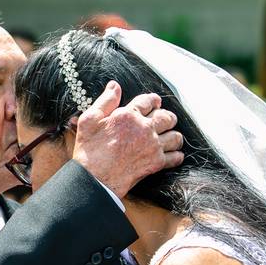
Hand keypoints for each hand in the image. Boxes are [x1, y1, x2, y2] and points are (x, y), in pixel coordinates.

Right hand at [72, 81, 183, 197]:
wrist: (94, 178)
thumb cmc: (89, 150)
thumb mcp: (89, 120)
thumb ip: (105, 101)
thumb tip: (115, 86)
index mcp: (129, 115)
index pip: (149, 101)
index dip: (153, 100)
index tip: (155, 103)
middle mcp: (145, 128)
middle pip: (167, 117)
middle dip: (167, 116)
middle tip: (164, 119)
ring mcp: (153, 146)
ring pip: (175, 137)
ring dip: (174, 135)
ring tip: (169, 137)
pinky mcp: (156, 163)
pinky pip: (176, 157)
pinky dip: (176, 155)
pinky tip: (173, 154)